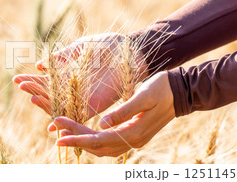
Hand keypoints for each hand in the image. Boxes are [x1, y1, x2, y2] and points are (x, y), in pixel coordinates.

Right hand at [13, 33, 147, 118]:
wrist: (130, 50)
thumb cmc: (107, 46)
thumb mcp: (80, 47)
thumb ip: (62, 57)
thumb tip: (41, 65)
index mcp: (68, 75)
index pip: (46, 81)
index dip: (32, 81)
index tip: (17, 79)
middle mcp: (73, 89)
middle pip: (49, 95)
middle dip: (35, 90)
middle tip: (20, 85)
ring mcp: (84, 97)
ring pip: (60, 106)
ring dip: (46, 104)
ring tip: (32, 98)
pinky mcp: (96, 104)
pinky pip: (79, 116)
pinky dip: (66, 121)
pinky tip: (52, 124)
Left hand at [48, 72, 174, 156]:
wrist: (181, 92)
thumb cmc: (162, 89)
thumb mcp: (142, 96)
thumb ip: (122, 112)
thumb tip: (100, 124)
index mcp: (133, 132)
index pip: (98, 139)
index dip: (76, 137)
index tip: (58, 133)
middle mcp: (132, 141)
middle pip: (97, 146)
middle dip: (75, 138)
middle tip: (54, 130)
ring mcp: (134, 140)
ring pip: (102, 147)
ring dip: (83, 141)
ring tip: (64, 132)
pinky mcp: (133, 135)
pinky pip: (109, 143)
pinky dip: (93, 140)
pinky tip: (83, 132)